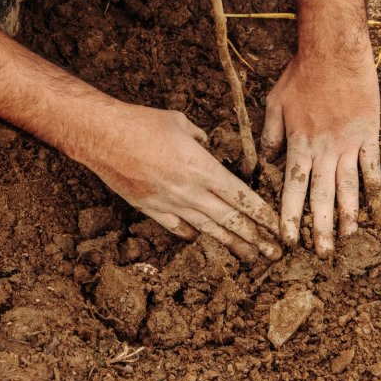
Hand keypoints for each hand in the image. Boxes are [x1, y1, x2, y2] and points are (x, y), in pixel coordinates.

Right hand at [84, 104, 281, 262]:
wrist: (103, 137)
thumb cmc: (142, 123)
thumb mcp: (180, 123)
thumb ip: (200, 138)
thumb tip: (207, 144)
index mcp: (202, 168)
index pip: (240, 196)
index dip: (261, 213)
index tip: (276, 225)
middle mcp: (189, 191)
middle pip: (229, 219)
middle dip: (255, 237)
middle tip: (275, 252)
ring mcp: (169, 203)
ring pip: (208, 229)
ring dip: (231, 244)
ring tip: (250, 257)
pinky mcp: (150, 209)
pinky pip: (177, 228)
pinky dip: (193, 235)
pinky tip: (204, 240)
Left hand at [261, 45, 380, 256]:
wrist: (334, 51)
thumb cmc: (301, 74)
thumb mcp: (274, 103)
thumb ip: (271, 135)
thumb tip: (265, 161)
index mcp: (300, 144)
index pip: (293, 189)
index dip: (290, 216)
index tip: (288, 239)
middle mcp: (325, 150)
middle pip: (322, 196)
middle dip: (321, 228)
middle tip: (322, 254)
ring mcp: (349, 143)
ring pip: (349, 186)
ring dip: (349, 214)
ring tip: (348, 237)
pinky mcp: (369, 132)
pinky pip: (372, 163)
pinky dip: (373, 182)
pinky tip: (374, 201)